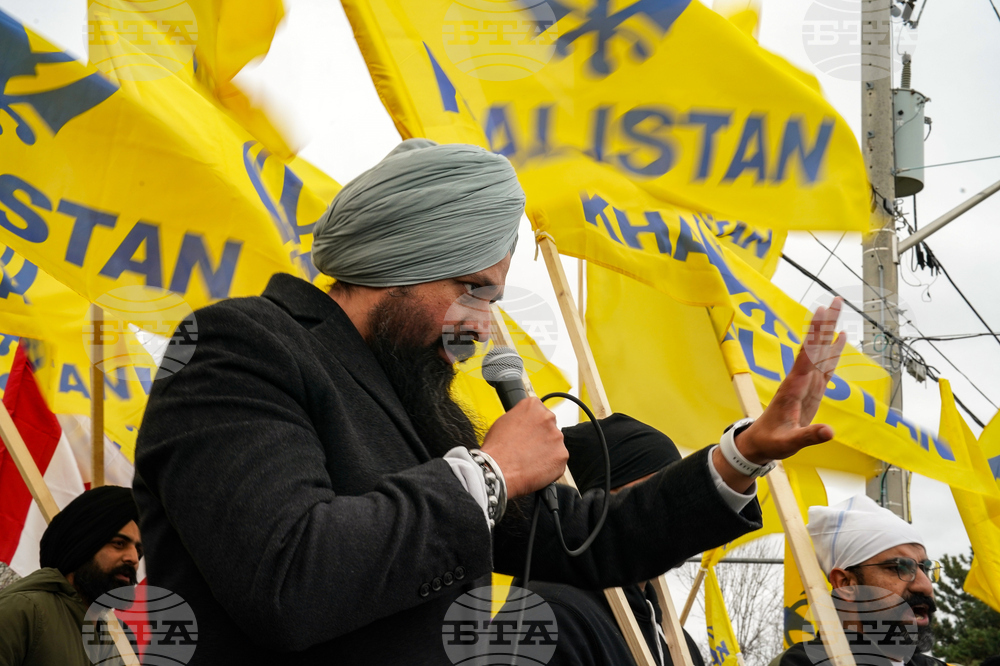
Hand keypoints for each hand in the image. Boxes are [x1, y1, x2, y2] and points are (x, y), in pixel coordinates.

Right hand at [481, 398, 567, 497]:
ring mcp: (557, 437)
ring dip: (547, 451)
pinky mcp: (562, 455)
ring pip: (555, 444)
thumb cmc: (496, 449)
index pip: (540, 411)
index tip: (530, 433)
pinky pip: (559, 460)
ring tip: (530, 460)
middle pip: (550, 427)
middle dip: (542, 437)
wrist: (498, 470)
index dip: (534, 425)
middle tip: (528, 448)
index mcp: (533, 406)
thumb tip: (525, 422)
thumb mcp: (503, 421)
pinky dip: (550, 466)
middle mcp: (548, 418)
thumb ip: (520, 417)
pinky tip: (536, 468)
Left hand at [736, 297, 847, 463]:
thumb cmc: (772, 442)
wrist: (760, 443)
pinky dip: (834, 351)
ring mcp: (806, 383)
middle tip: (836, 300)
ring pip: (821, 352)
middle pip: (815, 346)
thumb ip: (809, 436)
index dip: (815, 335)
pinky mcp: (812, 390)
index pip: (807, 355)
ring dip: (830, 331)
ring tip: (838, 309)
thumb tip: (830, 432)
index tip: (821, 313)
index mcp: (794, 387)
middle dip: (825, 323)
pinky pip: (826, 366)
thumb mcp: (790, 443)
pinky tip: (841, 337)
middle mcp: (800, 380)